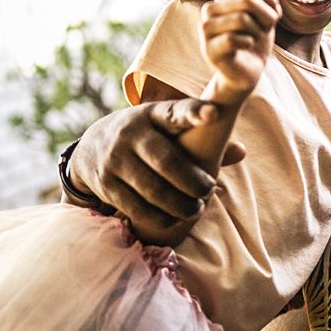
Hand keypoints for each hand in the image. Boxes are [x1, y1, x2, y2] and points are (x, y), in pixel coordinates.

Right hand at [68, 98, 245, 245]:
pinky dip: (159, 218)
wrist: (89, 150)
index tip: (213, 113)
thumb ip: (201, 138)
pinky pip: (138, 208)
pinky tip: (172, 219)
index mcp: (152, 114)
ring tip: (195, 208)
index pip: (174, 110)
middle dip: (193, 181)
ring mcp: (116, 160)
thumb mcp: (166, 128)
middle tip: (209, 190)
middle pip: (166, 161)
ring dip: (179, 205)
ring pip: (153, 190)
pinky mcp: (107, 185)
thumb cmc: (145, 138)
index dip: (194, 112)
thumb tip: (241, 151)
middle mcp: (131, 134)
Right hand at [200, 0, 280, 104]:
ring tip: (255, 38)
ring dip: (258, 32)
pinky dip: (248, 42)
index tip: (271, 16)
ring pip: (241, 18)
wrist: (247, 71)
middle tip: (265, 30)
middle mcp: (210, 8)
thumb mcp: (264, 15)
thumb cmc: (255, 39)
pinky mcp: (208, 49)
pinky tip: (247, 46)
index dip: (270, 0)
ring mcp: (206, 29)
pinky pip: (233, 39)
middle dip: (266, 17)